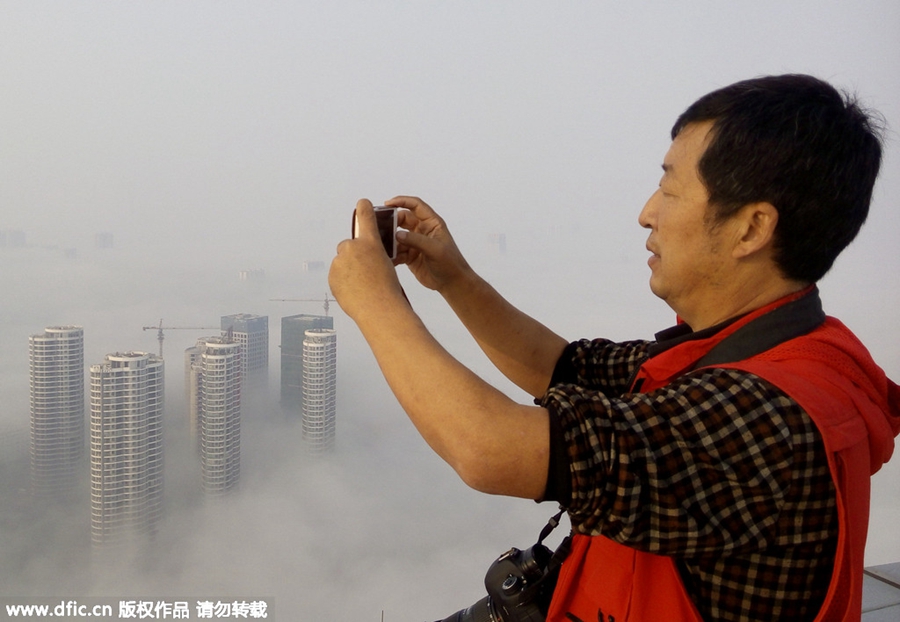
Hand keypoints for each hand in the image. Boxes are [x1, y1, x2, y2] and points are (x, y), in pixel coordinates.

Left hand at [329, 199, 405, 320]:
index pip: (366, 218)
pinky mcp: (332, 275)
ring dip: (348, 270)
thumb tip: (363, 259)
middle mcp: (353, 247)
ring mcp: (340, 261)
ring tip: (361, 285)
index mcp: (371, 243)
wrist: (378, 308)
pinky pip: (337, 275)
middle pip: (348, 246)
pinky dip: (343, 281)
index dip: (364, 209)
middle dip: (353, 255)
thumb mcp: (387, 265)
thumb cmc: (388, 289)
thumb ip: (373, 256)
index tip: (362, 202)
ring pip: (342, 262)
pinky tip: (354, 291)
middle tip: (364, 271)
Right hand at [386, 195, 472, 293]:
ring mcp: (415, 242)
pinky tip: (388, 258)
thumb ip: (416, 240)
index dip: (402, 201)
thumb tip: (397, 234)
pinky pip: (396, 251)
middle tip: (380, 227)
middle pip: (402, 219)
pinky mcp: (409, 255)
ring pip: (397, 236)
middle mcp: (422, 230)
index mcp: (432, 223)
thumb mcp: (435, 249)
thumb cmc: (451, 263)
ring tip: (382, 245)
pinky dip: (391, 254)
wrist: (452, 283)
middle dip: (391, 222)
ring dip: (390, 240)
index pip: (416, 205)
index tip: (388, 203)